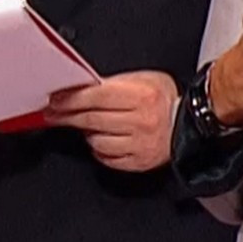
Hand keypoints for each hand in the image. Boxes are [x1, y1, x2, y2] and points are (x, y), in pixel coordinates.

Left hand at [43, 70, 178, 171]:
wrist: (189, 123)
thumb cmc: (163, 99)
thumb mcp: (143, 79)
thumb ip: (113, 83)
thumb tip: (81, 88)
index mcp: (141, 95)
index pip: (95, 96)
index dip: (70, 98)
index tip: (55, 100)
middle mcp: (140, 120)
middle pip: (91, 119)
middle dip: (67, 116)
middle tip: (53, 114)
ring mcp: (140, 143)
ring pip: (96, 141)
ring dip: (87, 133)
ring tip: (88, 125)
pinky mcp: (139, 162)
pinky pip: (107, 158)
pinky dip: (100, 149)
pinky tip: (102, 140)